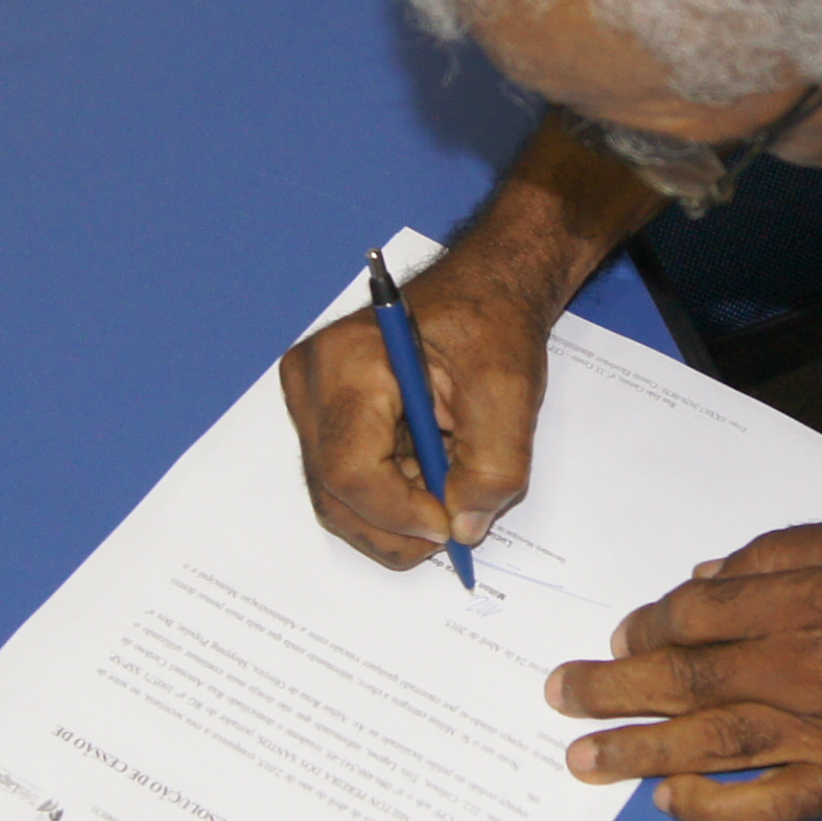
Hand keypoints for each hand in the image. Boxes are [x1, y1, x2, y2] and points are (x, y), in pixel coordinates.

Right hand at [278, 261, 552, 569]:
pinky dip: (392, 497)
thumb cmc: (489, 324)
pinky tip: (430, 473)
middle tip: (454, 527)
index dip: (399, 513)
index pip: (349, 468)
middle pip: (335, 492)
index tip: (449, 525)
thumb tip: (464, 526)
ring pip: (338, 497)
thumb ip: (492, 467)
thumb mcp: (509, 392)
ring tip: (448, 488)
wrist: (481, 293)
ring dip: (397, 514)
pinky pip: (346, 484)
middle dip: (398, 525)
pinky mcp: (323, 419)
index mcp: (347, 361)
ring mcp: (311, 402)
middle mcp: (312, 381)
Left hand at [550, 515, 821, 820]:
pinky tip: (674, 806)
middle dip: (610, 686)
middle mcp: (794, 665)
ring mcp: (819, 729)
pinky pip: (768, 804)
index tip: (622, 635)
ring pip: (705, 742)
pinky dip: (716, 808)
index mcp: (797, 599)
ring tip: (583, 759)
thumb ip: (783, 555)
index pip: (692, 614)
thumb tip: (710, 579)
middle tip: (559, 697)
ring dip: (635, 750)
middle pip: (679, 677)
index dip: (646, 625)